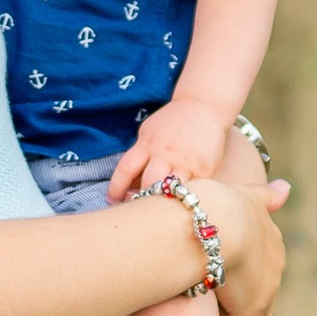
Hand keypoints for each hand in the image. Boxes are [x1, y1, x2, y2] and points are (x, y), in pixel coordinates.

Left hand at [109, 94, 232, 198]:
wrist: (204, 106)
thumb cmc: (173, 122)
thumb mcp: (149, 133)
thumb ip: (140, 156)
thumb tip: (129, 185)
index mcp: (147, 144)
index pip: (126, 168)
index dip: (116, 187)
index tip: (112, 200)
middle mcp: (165, 154)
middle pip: (148, 183)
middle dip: (141, 199)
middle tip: (137, 209)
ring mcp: (186, 162)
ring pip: (170, 191)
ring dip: (162, 202)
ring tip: (159, 209)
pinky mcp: (204, 170)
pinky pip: (192, 190)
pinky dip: (183, 197)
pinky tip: (180, 201)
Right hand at [194, 171, 288, 315]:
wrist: (217, 223)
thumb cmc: (219, 204)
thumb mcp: (245, 193)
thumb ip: (264, 195)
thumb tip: (285, 189)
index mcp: (270, 238)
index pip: (264, 261)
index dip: (247, 270)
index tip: (228, 275)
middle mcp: (274, 266)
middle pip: (263, 288)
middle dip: (246, 296)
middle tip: (221, 303)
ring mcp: (264, 292)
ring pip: (256, 314)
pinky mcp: (249, 313)